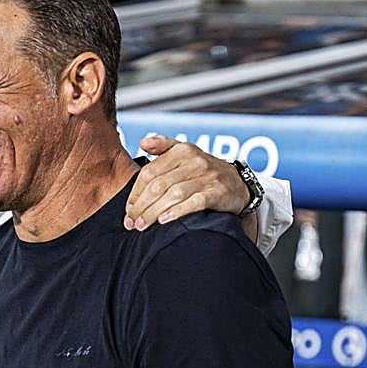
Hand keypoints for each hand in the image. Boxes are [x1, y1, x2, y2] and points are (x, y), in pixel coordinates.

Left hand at [125, 135, 248, 230]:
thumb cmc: (203, 172)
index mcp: (182, 150)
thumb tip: (143, 142)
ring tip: (142, 225)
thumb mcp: (184, 153)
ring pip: (173, 195)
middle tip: (131, 222)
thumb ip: (163, 146)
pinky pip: (194, 203)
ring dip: (153, 212)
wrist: (238, 183)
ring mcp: (207, 177)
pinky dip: (177, 212)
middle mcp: (195, 161)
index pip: (150, 172)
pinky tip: (164, 221)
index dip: (135, 192)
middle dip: (141, 206)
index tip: (128, 209)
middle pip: (158, 185)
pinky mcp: (218, 192)